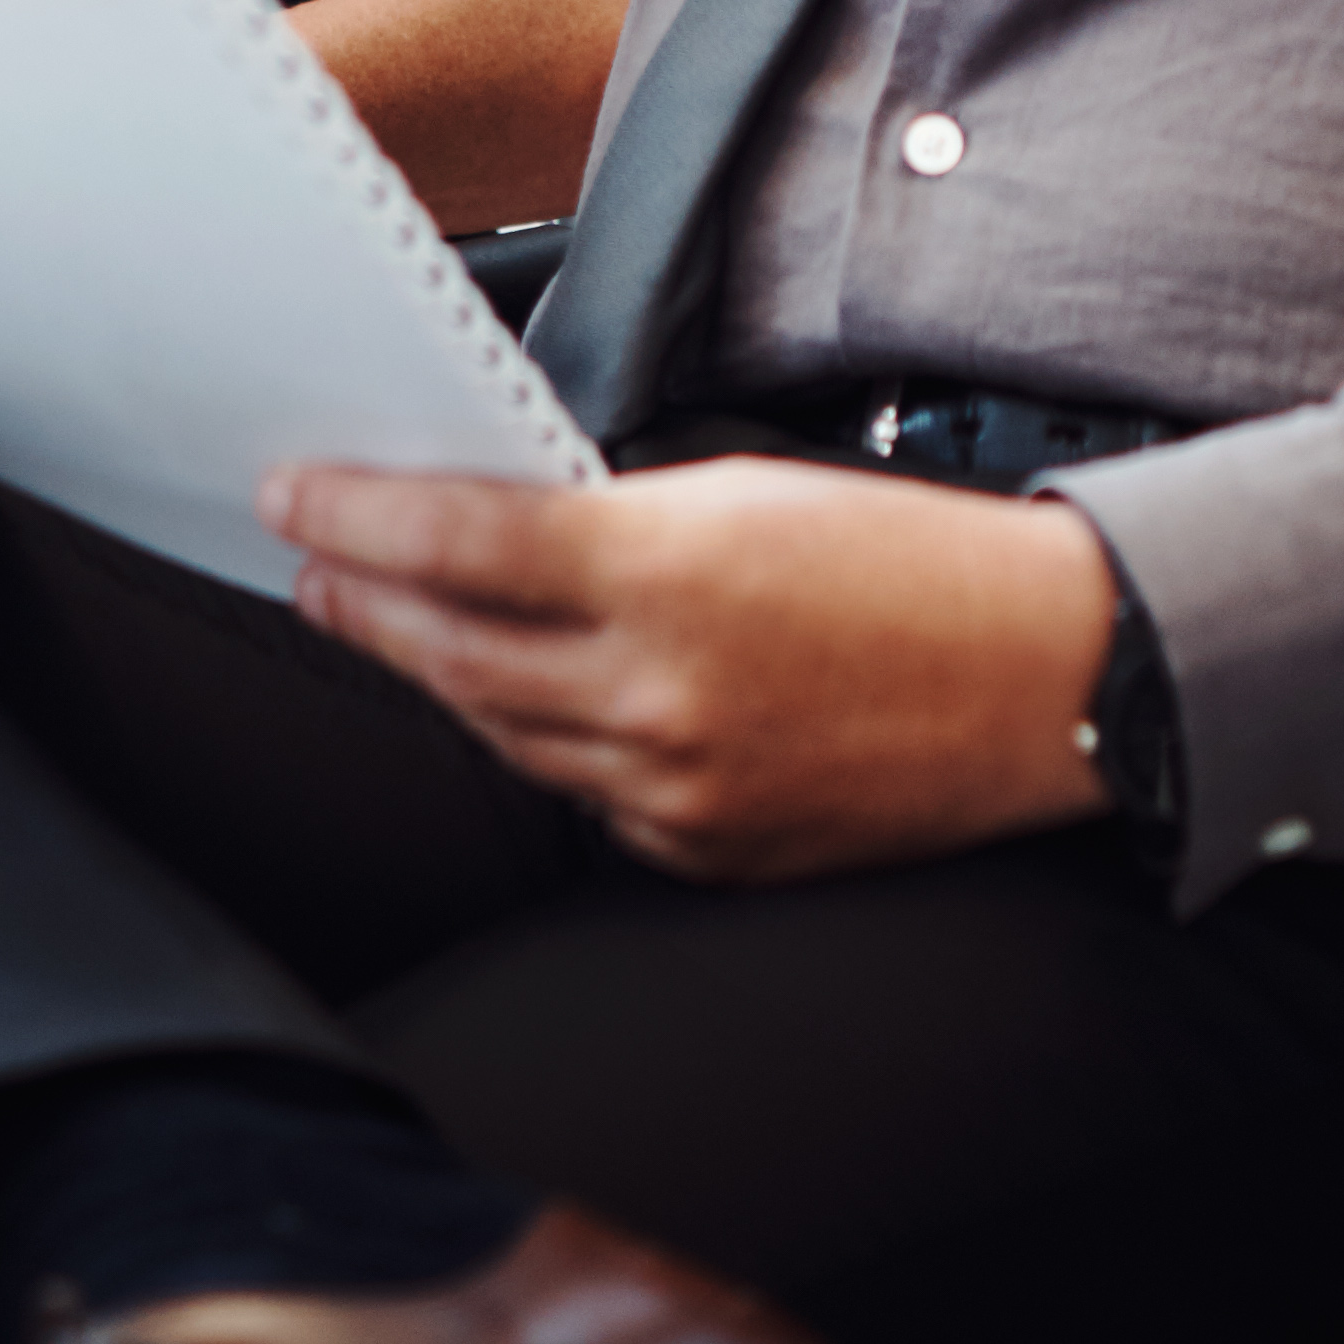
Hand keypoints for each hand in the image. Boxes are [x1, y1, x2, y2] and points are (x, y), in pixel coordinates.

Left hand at [266, 457, 1120, 882]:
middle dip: (367, 605)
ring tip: (387, 627)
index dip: (356, 518)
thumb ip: (611, 518)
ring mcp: (681, 790)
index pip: (458, 543)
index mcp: (667, 572)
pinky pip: (588, 798)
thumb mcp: (747, 490)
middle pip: (456, 653)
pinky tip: (519, 703)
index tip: (293, 497)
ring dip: (437, 676)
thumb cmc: (916, 562)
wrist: (1050, 678)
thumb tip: (498, 531)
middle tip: (312, 565)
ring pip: (508, 734)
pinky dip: (546, 744)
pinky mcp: (709, 853)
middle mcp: (660, 695)